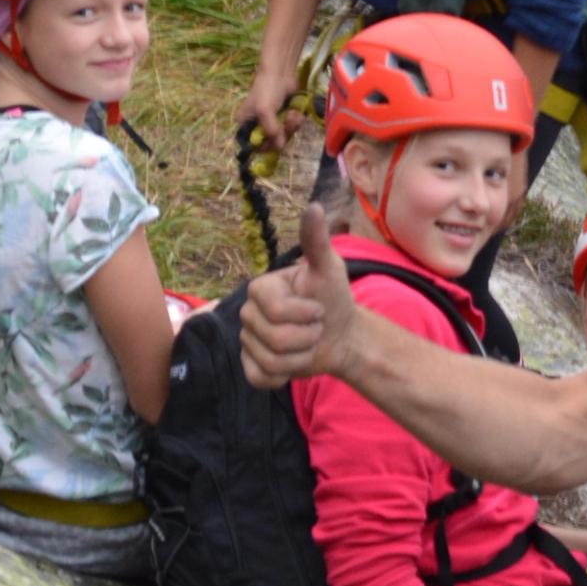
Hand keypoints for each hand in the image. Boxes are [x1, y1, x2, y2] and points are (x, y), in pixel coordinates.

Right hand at [236, 74, 303, 160]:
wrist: (281, 72)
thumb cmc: (267, 90)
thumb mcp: (265, 111)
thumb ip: (271, 131)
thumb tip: (279, 147)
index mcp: (245, 124)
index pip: (253, 145)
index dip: (265, 146)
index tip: (276, 141)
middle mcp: (257, 125)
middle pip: (272, 142)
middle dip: (283, 133)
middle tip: (288, 121)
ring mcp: (272, 122)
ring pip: (284, 135)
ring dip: (292, 126)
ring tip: (293, 114)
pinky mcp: (284, 117)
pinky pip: (291, 128)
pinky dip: (296, 122)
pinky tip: (297, 112)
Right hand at [238, 205, 357, 388]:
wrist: (340, 334)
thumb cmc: (334, 298)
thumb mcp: (329, 269)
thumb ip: (316, 242)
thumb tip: (313, 207)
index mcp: (260, 288)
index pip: (275, 310)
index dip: (305, 314)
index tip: (318, 307)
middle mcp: (248, 312)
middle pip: (274, 338)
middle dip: (306, 337)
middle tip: (316, 328)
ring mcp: (247, 340)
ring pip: (270, 361)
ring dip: (300, 357)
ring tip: (308, 344)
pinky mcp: (251, 366)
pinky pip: (259, 377)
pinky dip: (282, 376)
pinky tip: (294, 364)